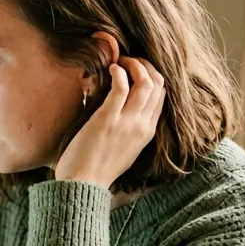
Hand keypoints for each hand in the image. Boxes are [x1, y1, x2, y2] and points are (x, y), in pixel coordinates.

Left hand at [54, 56, 164, 188]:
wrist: (83, 184)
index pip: (161, 95)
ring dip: (134, 64)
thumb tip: (122, 110)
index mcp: (147, 132)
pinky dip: (119, 72)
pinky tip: (111, 68)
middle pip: (158, 84)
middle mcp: (141, 126)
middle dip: (146, 65)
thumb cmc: (96, 168)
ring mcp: (126, 122)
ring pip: (146, 82)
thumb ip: (129, 129)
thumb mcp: (124, 149)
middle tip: (129, 60)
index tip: (136, 70)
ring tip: (120, 61)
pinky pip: (121, 87)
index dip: (152, 76)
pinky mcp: (107, 119)